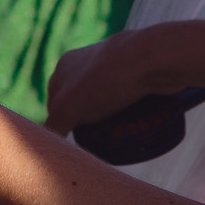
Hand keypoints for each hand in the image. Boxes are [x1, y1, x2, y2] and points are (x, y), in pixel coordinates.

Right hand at [43, 28, 169, 134]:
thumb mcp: (68, 108)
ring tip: (116, 135)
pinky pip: (127, 100)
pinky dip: (128, 113)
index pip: (54, 104)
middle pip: (80, 103)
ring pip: (105, 103)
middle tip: (95, 141)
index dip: (60, 125)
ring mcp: (112, 67)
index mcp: (65, 66)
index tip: (70, 143)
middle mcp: (86, 63)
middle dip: (86, 123)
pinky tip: (133, 123)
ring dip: (109, 120)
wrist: (153, 60)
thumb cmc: (107, 81)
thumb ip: (53, 126)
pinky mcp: (136, 74)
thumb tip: (50, 144)